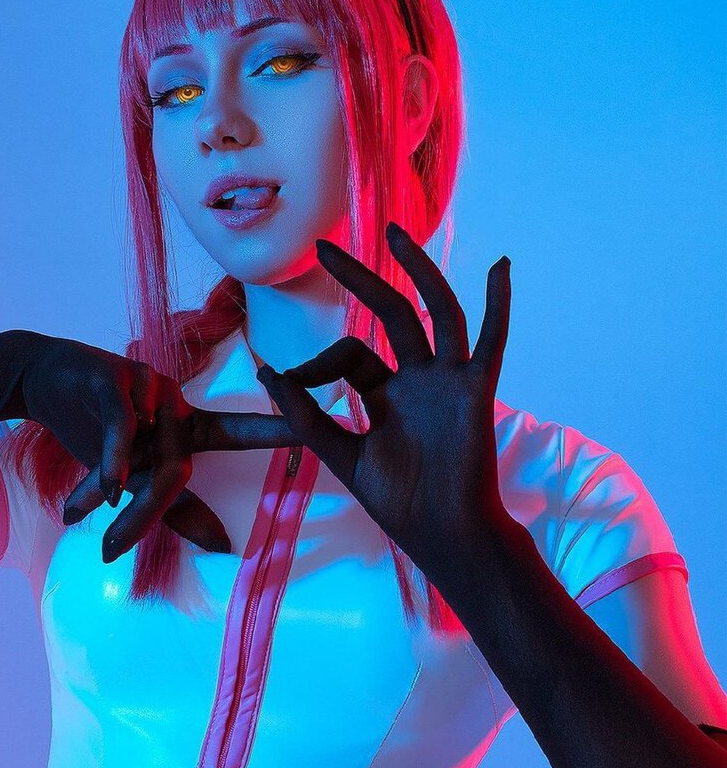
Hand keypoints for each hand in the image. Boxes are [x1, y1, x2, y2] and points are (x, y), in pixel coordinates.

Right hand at [18, 334, 295, 560]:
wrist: (42, 377)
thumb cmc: (96, 425)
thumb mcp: (131, 472)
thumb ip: (173, 506)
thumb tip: (219, 546)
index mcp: (189, 425)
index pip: (242, 432)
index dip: (279, 432)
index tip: (317, 432)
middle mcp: (176, 404)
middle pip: (179, 470)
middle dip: (143, 516)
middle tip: (111, 550)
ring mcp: (148, 387)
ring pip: (150, 455)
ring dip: (120, 497)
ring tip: (84, 522)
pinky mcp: (113, 377)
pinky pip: (122, 427)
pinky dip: (110, 462)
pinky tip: (98, 493)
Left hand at [254, 222, 512, 587]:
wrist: (444, 534)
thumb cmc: (399, 503)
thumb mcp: (341, 455)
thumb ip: (306, 415)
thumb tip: (266, 372)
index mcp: (385, 395)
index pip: (349, 353)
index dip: (314, 363)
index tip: (286, 382)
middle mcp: (417, 380)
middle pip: (390, 314)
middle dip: (359, 280)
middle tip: (325, 247)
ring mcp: (448, 381)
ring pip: (436, 312)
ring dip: (417, 271)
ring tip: (394, 232)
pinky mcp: (475, 391)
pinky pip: (491, 340)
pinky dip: (498, 304)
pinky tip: (500, 267)